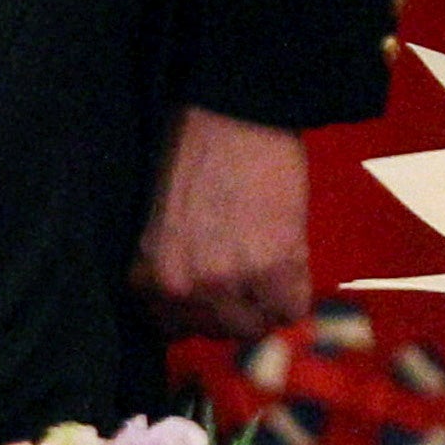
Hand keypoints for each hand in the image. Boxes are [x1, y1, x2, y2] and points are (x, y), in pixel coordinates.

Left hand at [132, 107, 312, 339]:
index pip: (172, 329)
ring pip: (254, 327)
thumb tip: (191, 292)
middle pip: (216, 331)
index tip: (210, 296)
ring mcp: (232, 282)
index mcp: (151, 273)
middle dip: (231, 310)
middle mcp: (185, 287)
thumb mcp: (161, 218)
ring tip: (268, 273)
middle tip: (245, 280)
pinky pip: (291, 311)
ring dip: (263, 305)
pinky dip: (293, 294)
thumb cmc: (191, 150)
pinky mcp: (278, 269)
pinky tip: (288, 267)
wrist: (235, 114)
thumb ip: (170, 262)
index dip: (195, 312)